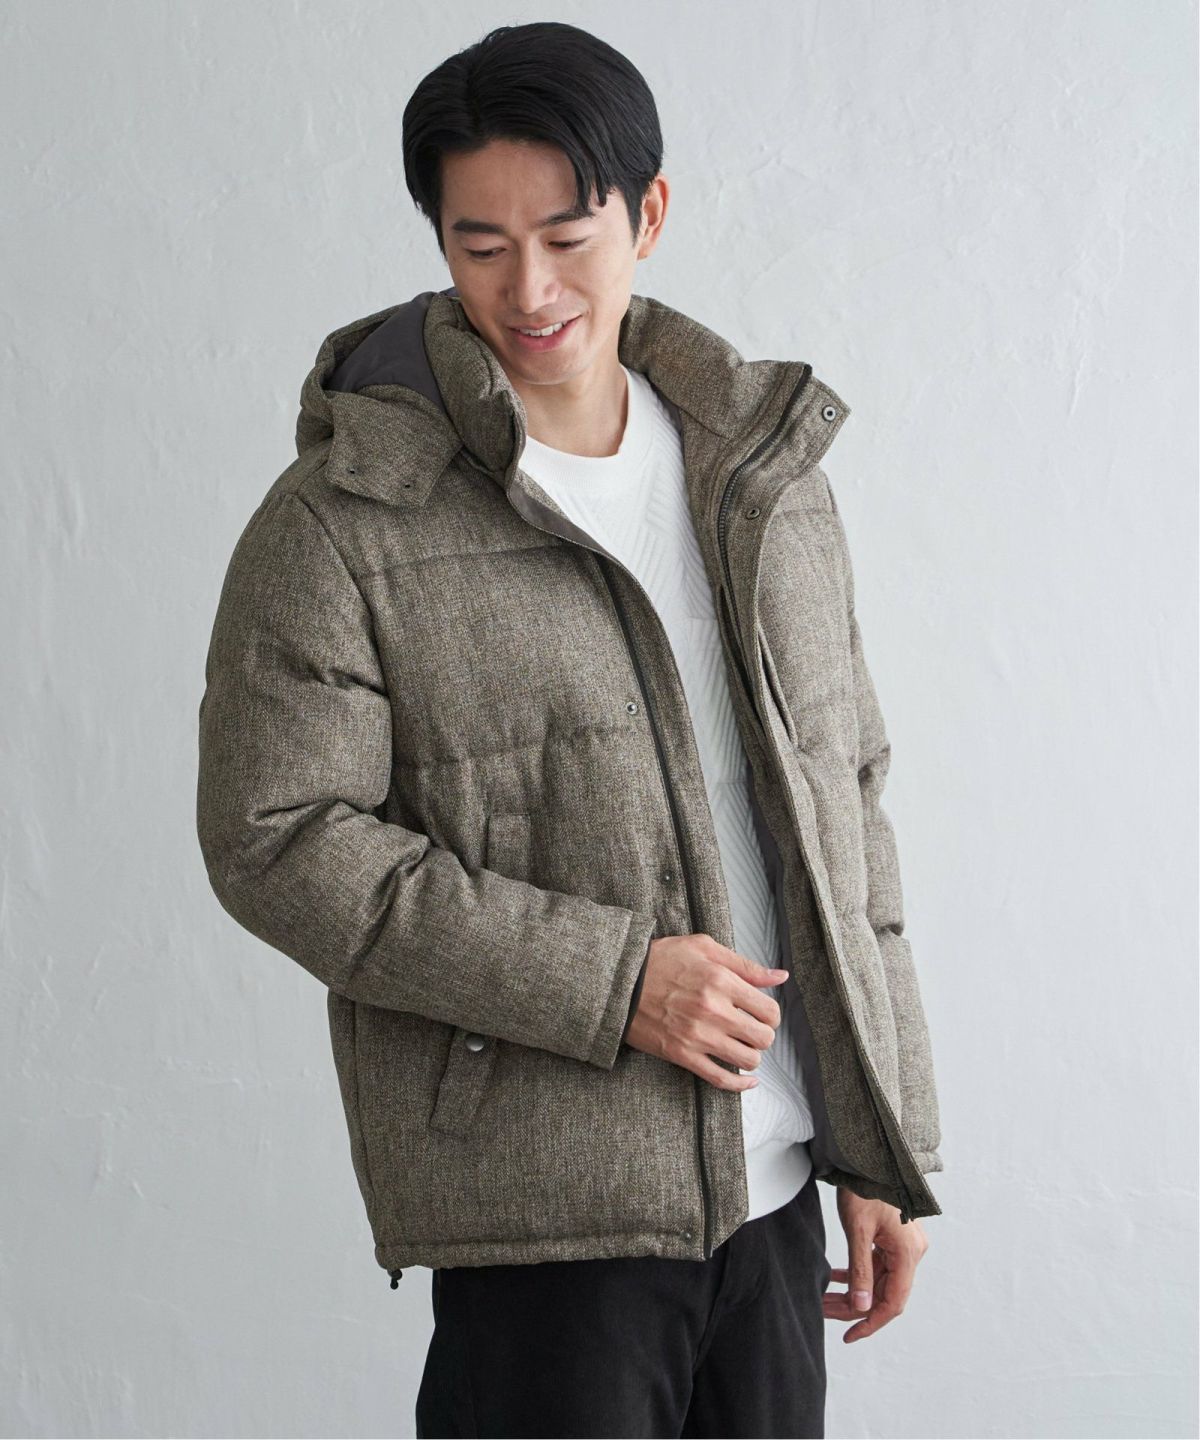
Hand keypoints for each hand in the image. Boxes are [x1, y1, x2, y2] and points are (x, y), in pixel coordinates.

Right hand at [624, 933, 787, 1089]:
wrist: (620, 983)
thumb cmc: (661, 960)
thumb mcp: (704, 947)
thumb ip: (745, 964)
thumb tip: (781, 976)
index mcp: (721, 981)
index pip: (769, 1010)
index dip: (772, 1015)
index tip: (762, 1014)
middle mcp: (713, 1010)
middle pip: (763, 1037)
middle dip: (764, 1035)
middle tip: (753, 1030)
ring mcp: (698, 1036)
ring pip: (748, 1060)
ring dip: (751, 1056)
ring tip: (742, 1047)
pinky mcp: (683, 1055)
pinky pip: (721, 1079)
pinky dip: (739, 1084)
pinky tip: (747, 1081)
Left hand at [824, 1188, 928, 1342]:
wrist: (868, 1157)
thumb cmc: (865, 1187)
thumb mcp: (858, 1229)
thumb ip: (860, 1270)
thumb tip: (860, 1307)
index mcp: (908, 1253)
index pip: (892, 1303)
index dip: (871, 1323)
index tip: (849, 1336)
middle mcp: (912, 1252)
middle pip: (884, 1293)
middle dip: (854, 1306)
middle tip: (824, 1311)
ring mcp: (905, 1245)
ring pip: (879, 1280)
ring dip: (853, 1291)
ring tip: (825, 1298)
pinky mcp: (894, 1238)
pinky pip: (878, 1265)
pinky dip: (858, 1274)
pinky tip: (836, 1279)